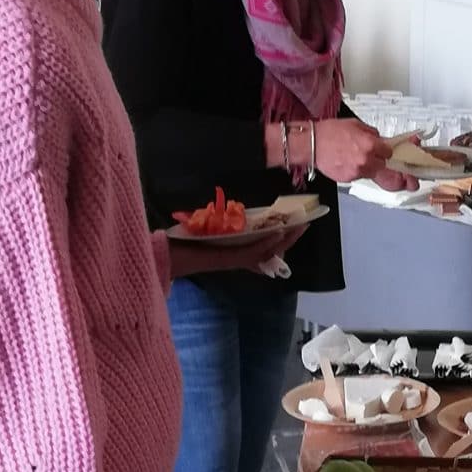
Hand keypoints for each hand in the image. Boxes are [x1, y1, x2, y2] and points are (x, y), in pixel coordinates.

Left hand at [165, 221, 306, 277]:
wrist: (166, 256)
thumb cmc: (181, 243)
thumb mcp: (203, 231)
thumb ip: (218, 225)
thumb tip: (229, 211)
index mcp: (233, 252)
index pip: (263, 249)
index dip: (280, 241)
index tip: (294, 227)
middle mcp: (237, 258)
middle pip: (271, 251)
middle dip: (290, 238)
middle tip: (305, 224)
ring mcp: (234, 260)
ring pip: (267, 252)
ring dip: (285, 240)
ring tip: (300, 227)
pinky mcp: (228, 260)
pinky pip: (253, 252)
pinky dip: (267, 243)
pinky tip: (279, 233)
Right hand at [314, 117, 414, 189]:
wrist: (312, 145)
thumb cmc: (328, 133)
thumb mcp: (354, 124)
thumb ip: (369, 131)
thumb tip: (378, 137)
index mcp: (369, 144)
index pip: (388, 152)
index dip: (384, 150)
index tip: (381, 149)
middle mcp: (365, 159)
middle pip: (382, 164)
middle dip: (377, 159)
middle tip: (367, 153)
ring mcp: (357, 171)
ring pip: (371, 172)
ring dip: (367, 167)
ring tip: (355, 158)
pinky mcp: (348, 179)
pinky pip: (358, 176)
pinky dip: (355, 171)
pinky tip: (347, 162)